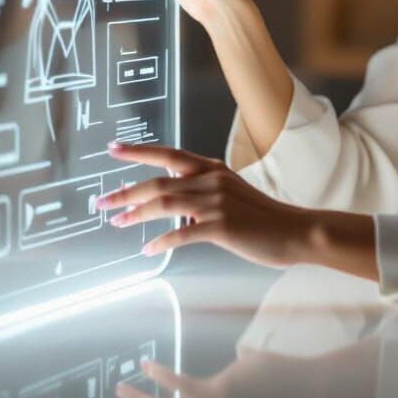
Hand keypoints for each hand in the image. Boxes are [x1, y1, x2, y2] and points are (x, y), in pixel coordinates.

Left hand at [95, 143, 312, 267]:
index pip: (169, 154)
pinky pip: (183, 234)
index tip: (113, 148)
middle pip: (159, 182)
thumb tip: (175, 202)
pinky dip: (162, 241)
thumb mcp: (231, 193)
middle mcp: (212, 180)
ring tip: (116, 223)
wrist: (297, 231)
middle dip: (125, 192)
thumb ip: (202, 191)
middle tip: (100, 202)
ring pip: (165, 203)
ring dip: (136, 214)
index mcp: (213, 169)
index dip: (139, 151)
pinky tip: (149, 249)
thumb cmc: (263, 217)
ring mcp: (217, 202)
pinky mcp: (222, 226)